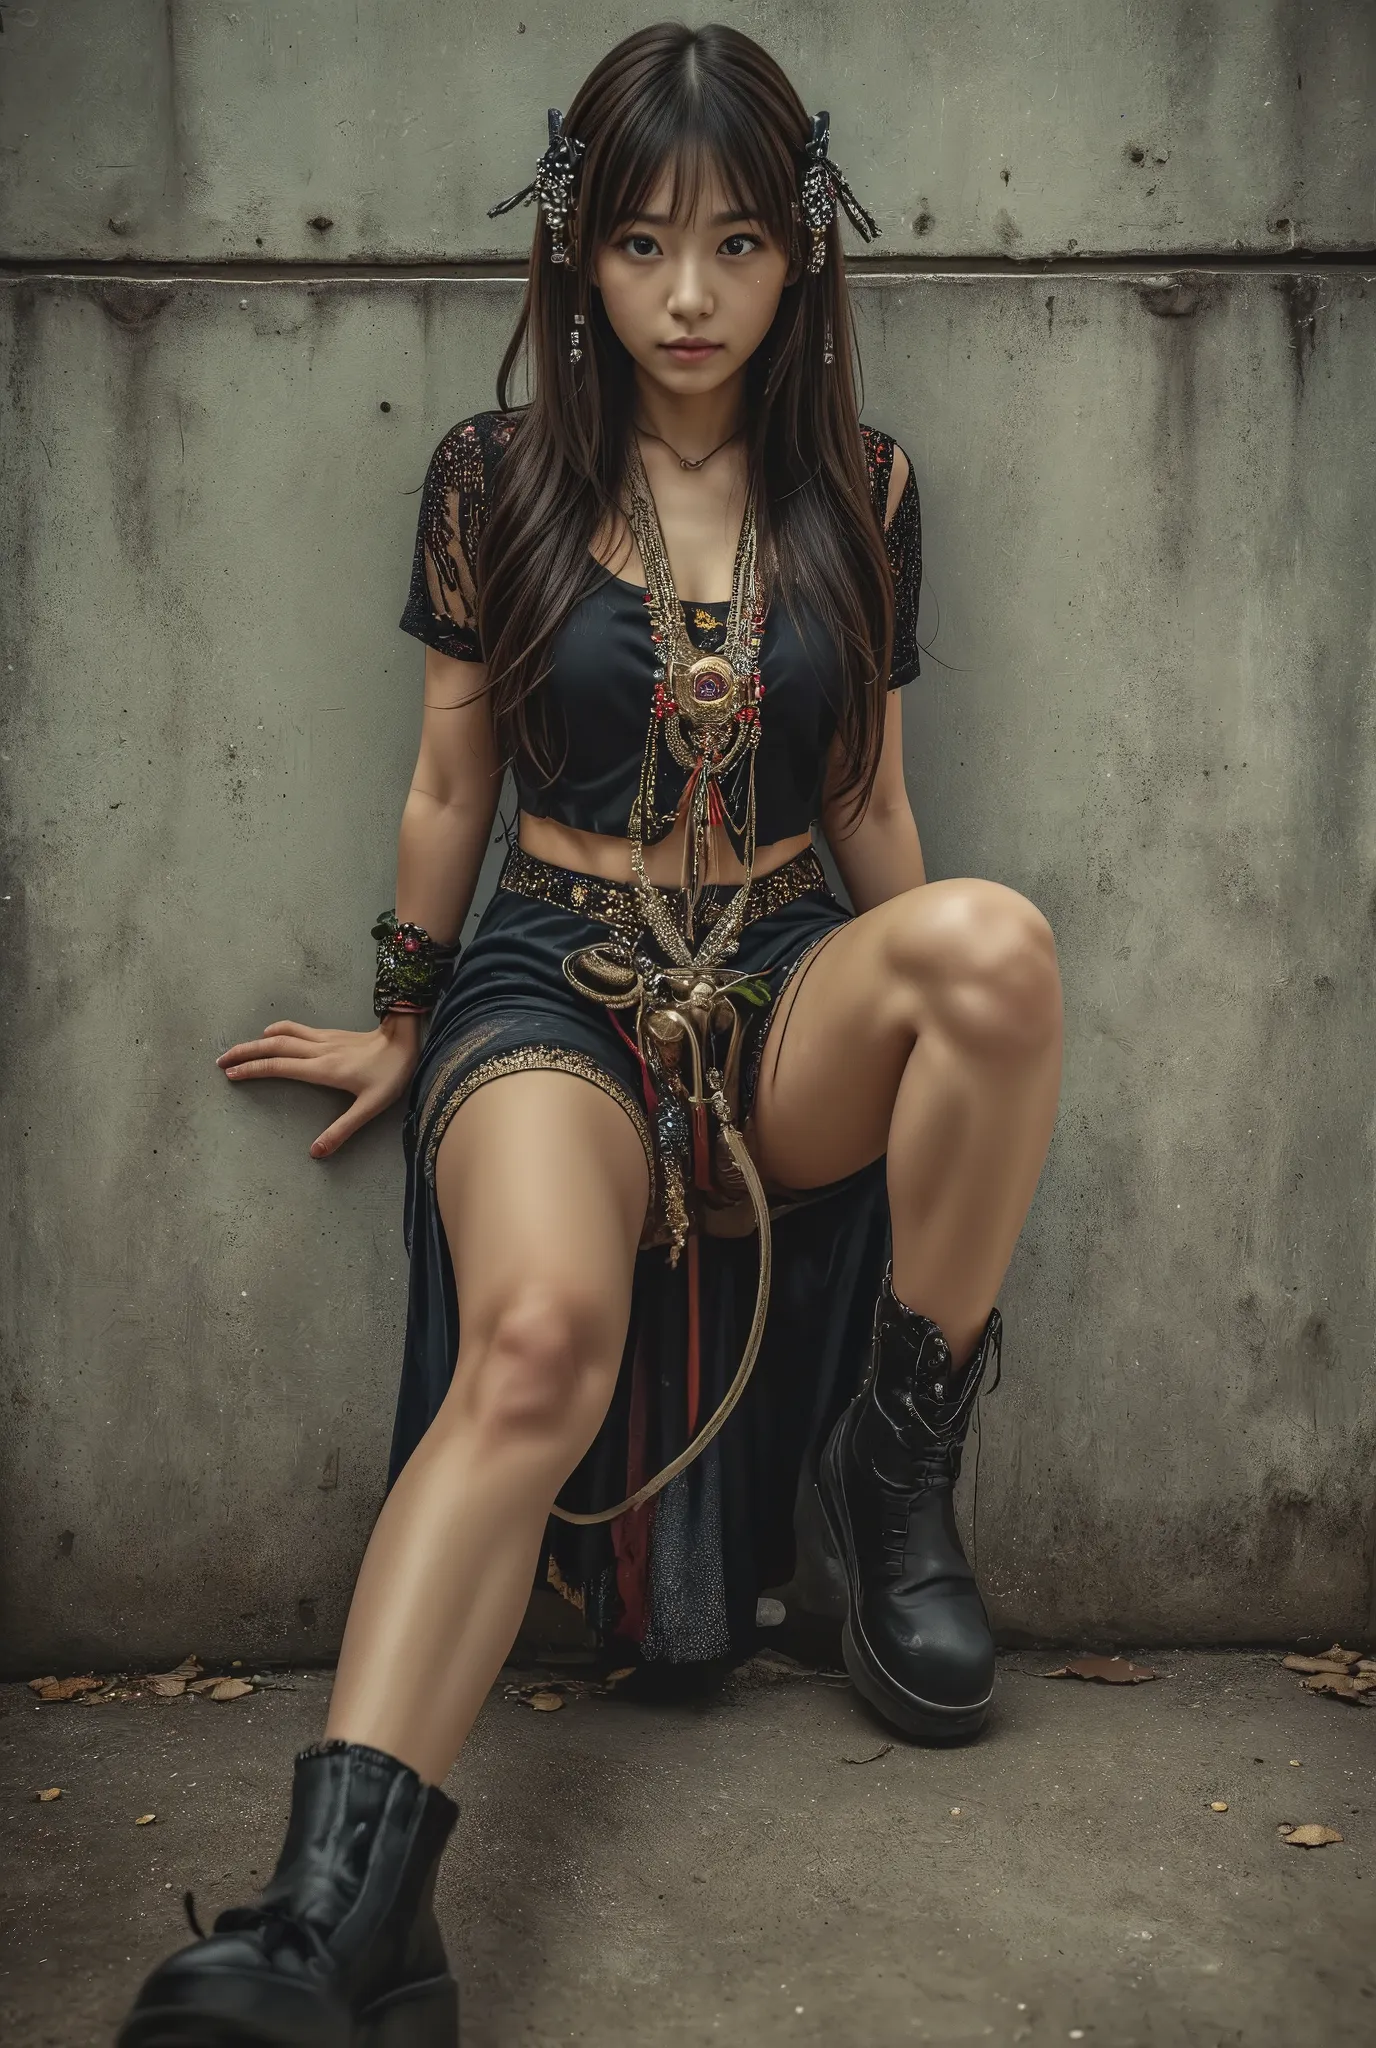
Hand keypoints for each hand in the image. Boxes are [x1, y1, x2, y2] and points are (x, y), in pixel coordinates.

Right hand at [216, 1011, 424, 1157]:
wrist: (406, 1040)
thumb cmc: (390, 1075)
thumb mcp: (369, 1108)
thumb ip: (342, 1130)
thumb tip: (315, 1153)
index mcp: (323, 1069)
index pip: (279, 1067)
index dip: (253, 1070)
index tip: (232, 1075)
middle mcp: (317, 1051)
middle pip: (273, 1047)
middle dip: (245, 1052)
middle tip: (221, 1061)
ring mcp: (323, 1039)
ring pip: (283, 1035)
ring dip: (257, 1040)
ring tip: (238, 1050)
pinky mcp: (330, 1034)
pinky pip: (296, 1029)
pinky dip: (277, 1031)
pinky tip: (270, 1034)